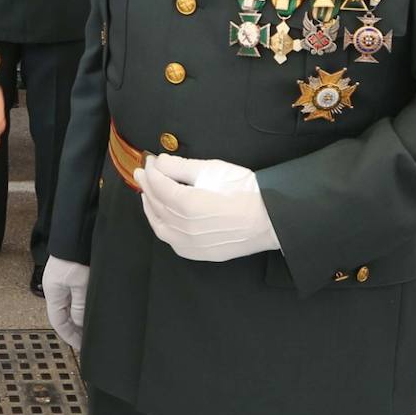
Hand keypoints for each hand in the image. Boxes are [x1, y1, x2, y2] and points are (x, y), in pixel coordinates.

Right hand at [43, 256, 89, 349]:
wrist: (76, 233)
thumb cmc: (76, 258)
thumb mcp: (81, 285)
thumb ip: (80, 307)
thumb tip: (79, 324)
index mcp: (53, 293)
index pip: (58, 322)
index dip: (69, 336)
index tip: (81, 346)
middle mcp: (54, 288)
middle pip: (62, 315)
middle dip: (74, 329)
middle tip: (88, 340)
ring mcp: (61, 281)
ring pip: (69, 307)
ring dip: (78, 318)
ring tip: (91, 327)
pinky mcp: (69, 274)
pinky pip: (73, 296)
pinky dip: (80, 306)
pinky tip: (90, 310)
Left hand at [138, 154, 280, 262]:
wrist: (272, 219)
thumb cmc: (246, 191)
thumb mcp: (213, 170)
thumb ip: (181, 166)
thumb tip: (160, 162)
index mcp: (188, 204)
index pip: (159, 185)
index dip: (152, 171)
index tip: (150, 161)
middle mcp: (185, 227)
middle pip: (157, 204)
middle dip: (148, 186)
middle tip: (143, 173)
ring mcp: (192, 244)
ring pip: (160, 226)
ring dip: (150, 208)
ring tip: (148, 194)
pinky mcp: (200, 253)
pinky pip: (172, 242)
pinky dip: (162, 228)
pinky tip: (163, 218)